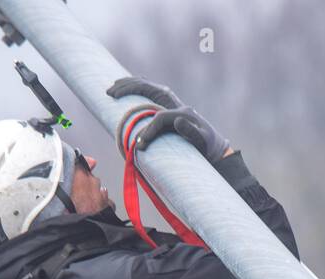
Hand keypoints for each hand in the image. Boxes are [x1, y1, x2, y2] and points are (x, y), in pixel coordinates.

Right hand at [108, 76, 230, 163]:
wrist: (214, 146)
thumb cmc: (207, 148)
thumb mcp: (202, 143)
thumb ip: (192, 132)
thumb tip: (177, 120)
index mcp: (182, 113)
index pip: (160, 118)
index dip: (149, 130)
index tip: (140, 144)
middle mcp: (176, 104)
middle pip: (149, 90)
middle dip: (129, 90)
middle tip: (110, 93)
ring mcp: (171, 103)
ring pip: (147, 87)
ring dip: (129, 85)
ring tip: (112, 87)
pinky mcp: (167, 105)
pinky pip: (149, 91)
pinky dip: (136, 87)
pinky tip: (125, 86)